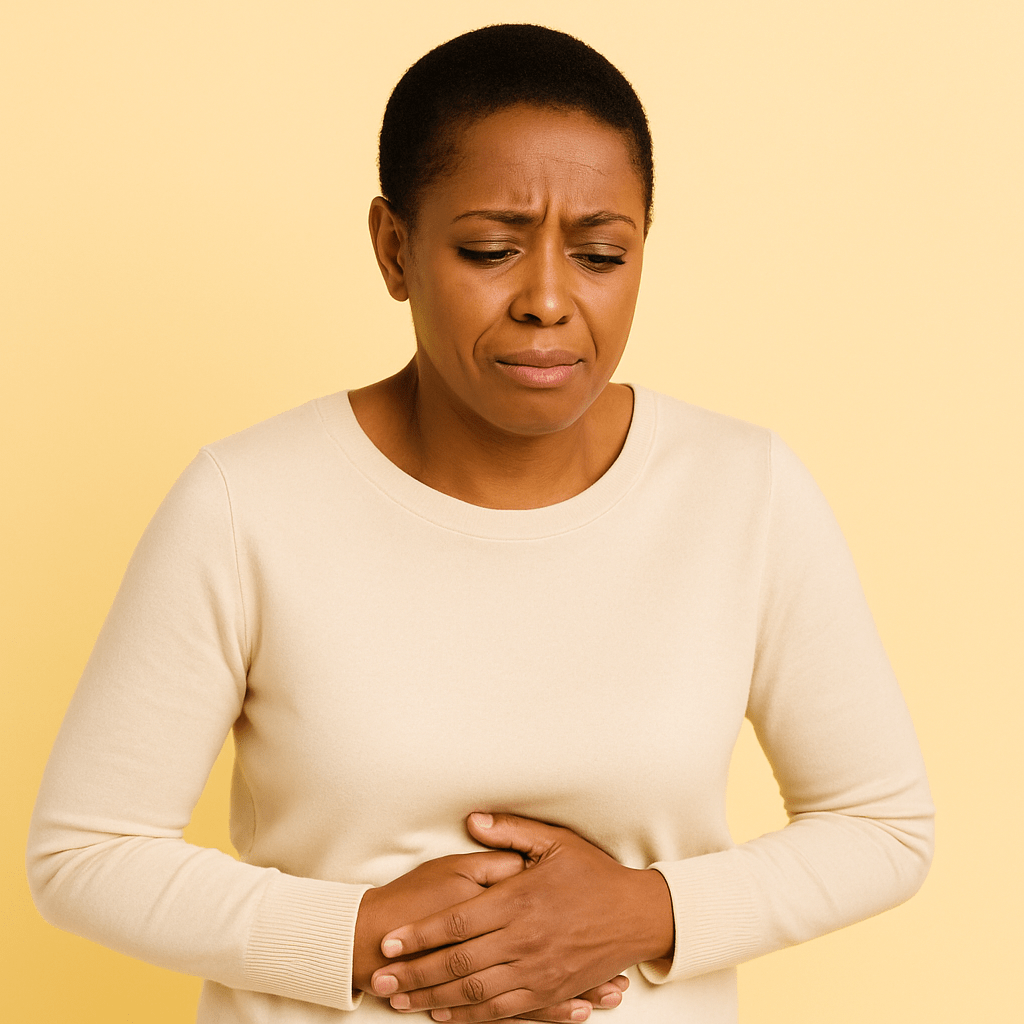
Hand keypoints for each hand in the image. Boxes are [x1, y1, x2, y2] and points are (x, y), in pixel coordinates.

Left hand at [369, 813, 673, 1021]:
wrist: (639, 915)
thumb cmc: (595, 875)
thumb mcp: (556, 842)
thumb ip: (510, 832)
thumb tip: (472, 819)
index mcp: (520, 901)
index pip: (457, 924)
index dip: (420, 936)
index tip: (390, 942)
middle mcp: (524, 940)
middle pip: (457, 964)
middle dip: (414, 975)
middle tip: (380, 981)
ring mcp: (537, 970)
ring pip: (475, 993)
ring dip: (434, 999)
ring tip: (402, 1002)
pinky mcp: (550, 991)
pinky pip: (503, 1010)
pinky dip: (470, 1017)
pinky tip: (446, 1016)